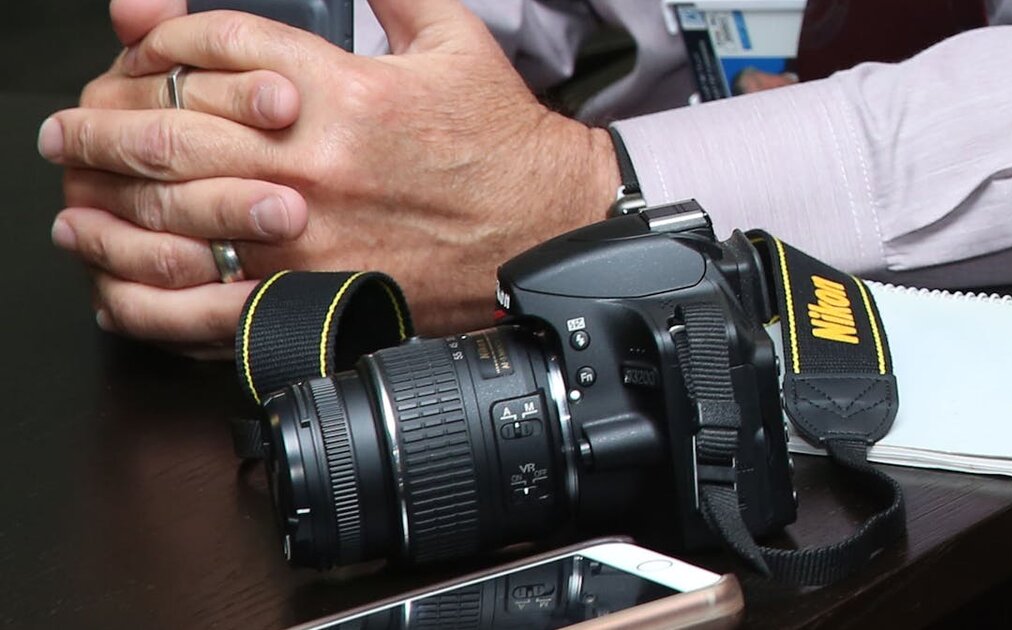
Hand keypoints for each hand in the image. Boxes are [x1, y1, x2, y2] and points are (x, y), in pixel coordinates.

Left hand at [41, 0, 617, 346]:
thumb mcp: (455, 41)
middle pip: (167, 130)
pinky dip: (147, 297)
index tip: (138, 55)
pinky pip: (204, 306)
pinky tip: (120, 286)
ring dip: (103, 207)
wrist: (547, 231)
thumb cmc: (505, 148)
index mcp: (341, 89)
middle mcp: (311, 162)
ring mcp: (307, 238)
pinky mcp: (315, 301)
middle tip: (72, 131)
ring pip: (168, 216)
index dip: (157, 43)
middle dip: (99, 124)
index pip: (211, 46)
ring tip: (75, 205)